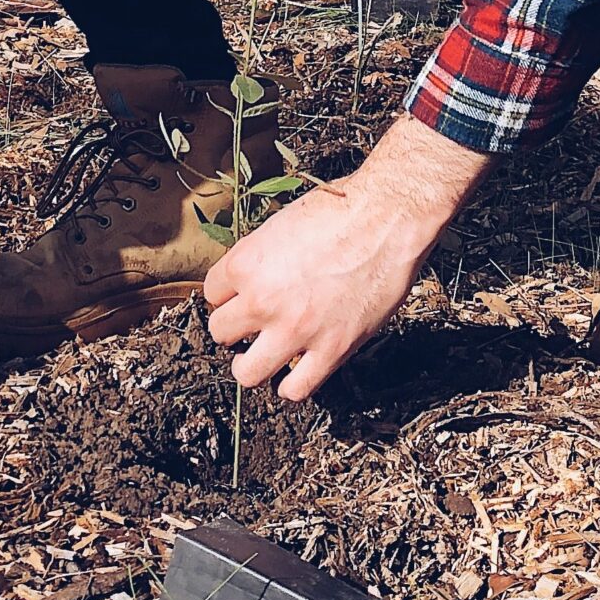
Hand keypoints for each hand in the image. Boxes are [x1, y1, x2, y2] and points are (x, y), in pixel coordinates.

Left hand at [204, 115, 492, 399]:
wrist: (387, 219)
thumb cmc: (339, 210)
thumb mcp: (280, 225)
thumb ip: (258, 258)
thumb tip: (251, 280)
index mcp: (245, 264)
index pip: (211, 292)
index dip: (227, 292)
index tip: (241, 293)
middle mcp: (262, 301)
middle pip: (220, 331)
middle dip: (233, 327)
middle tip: (250, 323)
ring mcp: (296, 330)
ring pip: (248, 372)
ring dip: (250, 364)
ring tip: (259, 357)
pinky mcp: (331, 349)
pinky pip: (297, 388)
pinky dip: (289, 386)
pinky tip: (293, 373)